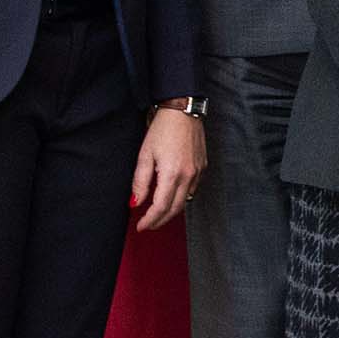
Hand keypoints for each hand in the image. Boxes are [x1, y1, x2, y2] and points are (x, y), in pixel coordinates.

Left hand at [128, 106, 206, 231]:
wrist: (184, 111)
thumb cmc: (162, 130)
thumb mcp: (144, 155)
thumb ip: (140, 181)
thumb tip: (136, 203)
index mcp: (172, 174)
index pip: (160, 207)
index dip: (150, 220)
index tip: (140, 226)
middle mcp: (189, 176)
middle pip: (175, 209)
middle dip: (160, 220)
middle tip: (147, 225)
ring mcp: (198, 172)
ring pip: (185, 201)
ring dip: (171, 210)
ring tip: (157, 213)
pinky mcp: (203, 167)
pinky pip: (192, 189)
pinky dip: (181, 197)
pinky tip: (171, 195)